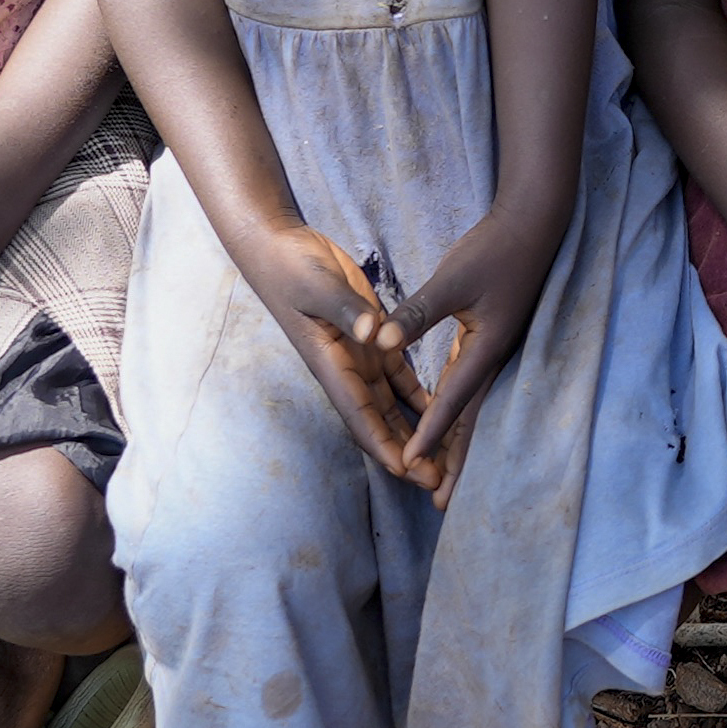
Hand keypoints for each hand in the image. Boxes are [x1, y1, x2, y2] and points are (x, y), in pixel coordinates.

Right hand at [219, 219, 433, 491]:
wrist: (281, 247)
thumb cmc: (292, 268)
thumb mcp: (318, 286)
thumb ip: (346, 310)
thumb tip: (373, 334)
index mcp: (330, 364)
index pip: (361, 416)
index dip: (384, 445)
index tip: (408, 471)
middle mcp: (346, 369)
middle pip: (380, 422)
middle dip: (406, 452)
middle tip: (438, 479)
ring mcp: (359, 356)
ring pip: (392, 406)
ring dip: (415, 432)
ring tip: (445, 458)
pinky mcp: (373, 339)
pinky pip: (399, 376)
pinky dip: (418, 397)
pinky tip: (441, 412)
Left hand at [384, 204, 574, 501]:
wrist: (535, 223)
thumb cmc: (494, 248)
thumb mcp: (452, 279)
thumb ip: (416, 311)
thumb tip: (379, 338)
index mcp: (486, 349)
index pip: (451, 402)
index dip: (429, 435)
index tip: (410, 467)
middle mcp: (494, 358)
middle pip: (472, 421)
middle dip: (456, 462)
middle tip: (440, 503)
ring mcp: (496, 351)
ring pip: (474, 409)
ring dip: (459, 445)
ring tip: (445, 479)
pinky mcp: (492, 340)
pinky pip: (473, 388)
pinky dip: (459, 414)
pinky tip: (448, 425)